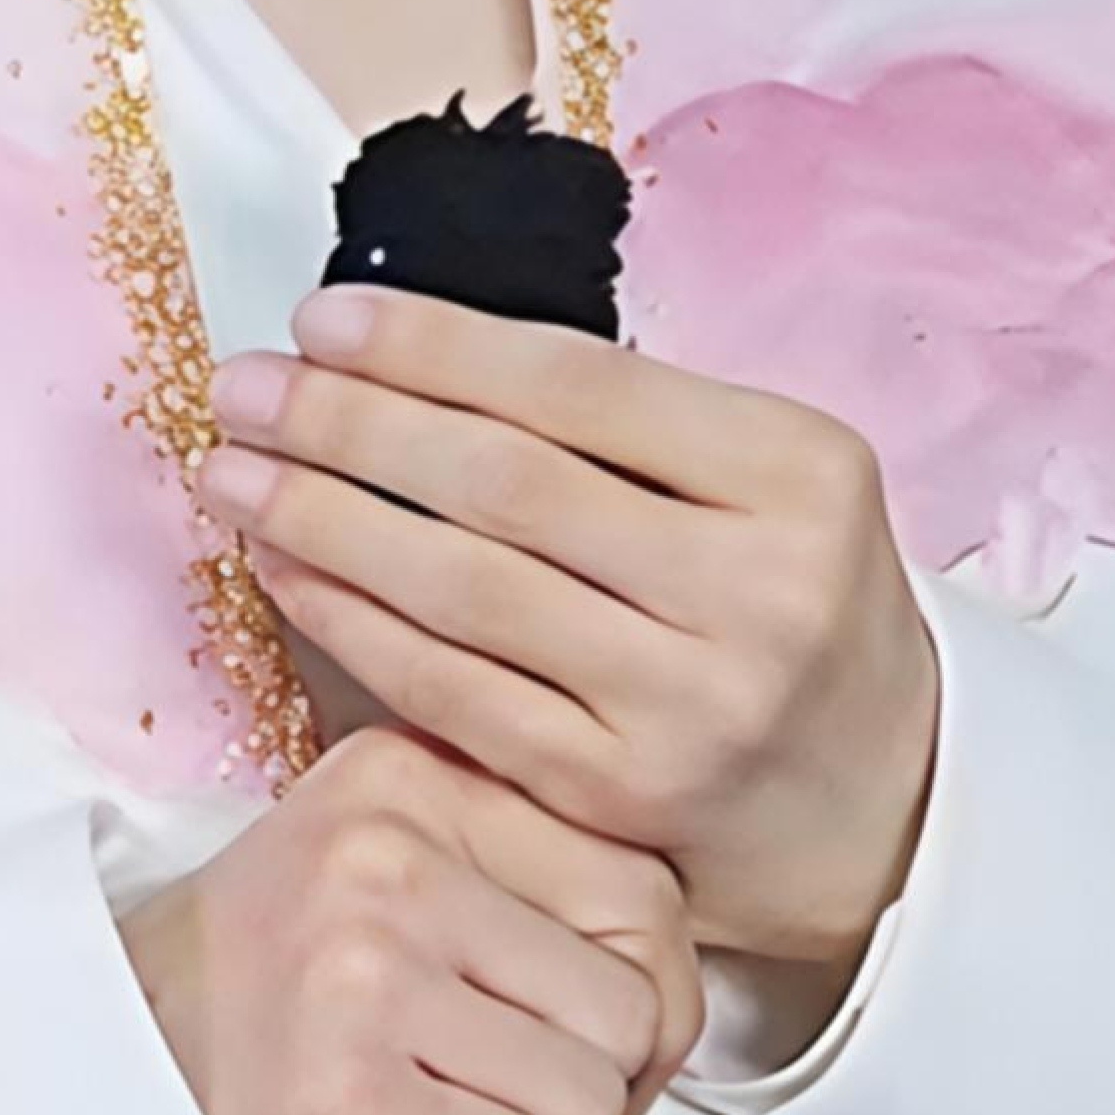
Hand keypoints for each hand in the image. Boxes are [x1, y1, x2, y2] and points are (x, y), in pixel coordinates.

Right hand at [115, 721, 704, 1114]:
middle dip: (597, 1087)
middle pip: (631, 1001)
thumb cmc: (268, 993)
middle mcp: (387, 856)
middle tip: (513, 1105)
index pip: (641, 880)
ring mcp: (363, 973)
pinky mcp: (349, 1099)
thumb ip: (519, 873)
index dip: (653, 988)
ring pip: (589, 1102)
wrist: (109, 1090)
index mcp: (407, 774)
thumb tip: (672, 980)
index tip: (595, 1036)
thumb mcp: (382, 863)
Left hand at [196, 289, 939, 972]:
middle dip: (348, 424)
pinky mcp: (616, 798)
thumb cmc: (790, 595)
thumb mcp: (766, 479)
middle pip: (505, 484)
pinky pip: (453, 691)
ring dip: (324, 519)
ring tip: (231, 468)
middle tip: (242, 385)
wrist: (884, 798)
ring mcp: (685, 707)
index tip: (319, 316)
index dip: (431, 346)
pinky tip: (285, 565)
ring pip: (464, 591)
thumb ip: (627, 423)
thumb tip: (408, 352)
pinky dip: (352, 621)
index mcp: (797, 473)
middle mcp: (754, 592)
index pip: (577, 384)